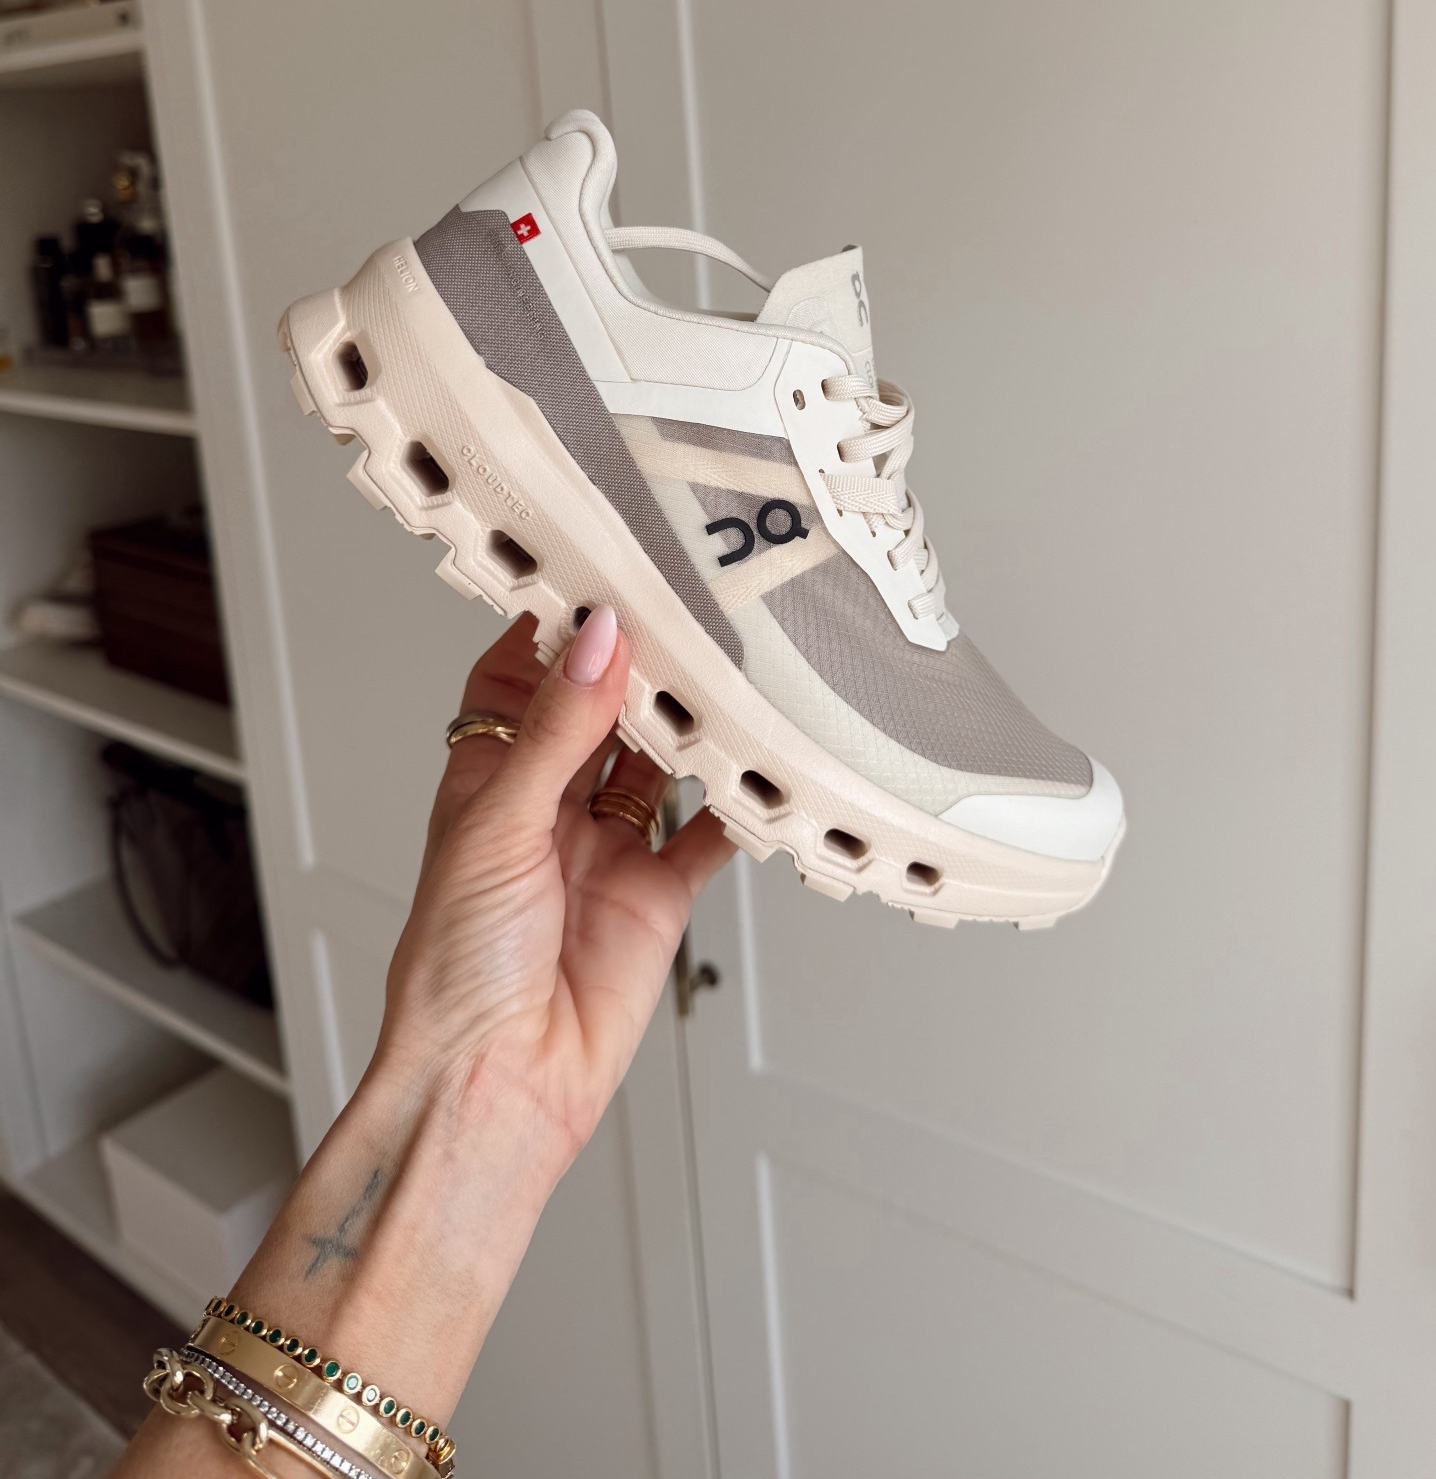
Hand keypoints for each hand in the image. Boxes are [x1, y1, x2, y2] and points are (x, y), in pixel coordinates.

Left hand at [374, 605, 733, 1170]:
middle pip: (601, 712)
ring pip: (659, 762)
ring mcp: (606, 848)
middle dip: (639, 666)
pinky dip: (737, 803)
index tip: (601, 574)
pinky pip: (707, 833)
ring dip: (690, 724)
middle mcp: (547, 807)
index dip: (558, 629)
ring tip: (728, 669)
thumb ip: (555, 730)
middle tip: (684, 610)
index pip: (522, 679)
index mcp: (487, 780)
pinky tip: (760, 767)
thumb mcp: (497, 826)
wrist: (497, 1082)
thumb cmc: (454, 972)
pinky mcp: (657, 894)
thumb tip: (596, 641)